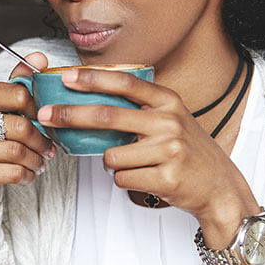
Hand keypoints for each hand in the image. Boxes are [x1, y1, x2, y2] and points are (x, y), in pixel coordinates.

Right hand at [0, 52, 55, 206]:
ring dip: (35, 160)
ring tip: (39, 162)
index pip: (18, 94)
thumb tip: (39, 58)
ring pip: (16, 152)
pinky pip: (9, 173)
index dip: (39, 110)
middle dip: (41, 140)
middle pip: (20, 126)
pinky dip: (25, 176)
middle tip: (49, 149)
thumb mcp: (0, 106)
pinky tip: (28, 175)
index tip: (44, 121)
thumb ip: (19, 82)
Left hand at [35, 68, 260, 246]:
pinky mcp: (166, 177)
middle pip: (107, 116)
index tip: (66, 77)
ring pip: (111, 156)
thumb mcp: (172, 119)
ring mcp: (169, 150)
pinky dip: (126, 181)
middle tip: (44, 115)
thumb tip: (89, 100)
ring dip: (113, 164)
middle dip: (70, 115)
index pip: (125, 83)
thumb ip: (140, 108)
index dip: (93, 79)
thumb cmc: (188, 151)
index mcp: (168, 102)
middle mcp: (169, 121)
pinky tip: (147, 178)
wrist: (220, 188)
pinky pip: (122, 178)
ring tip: (138, 165)